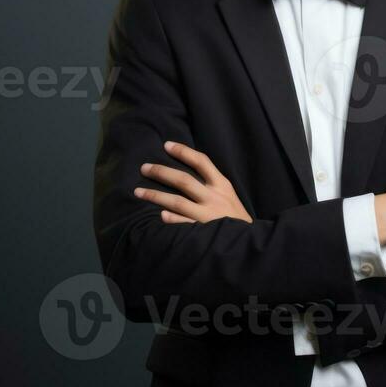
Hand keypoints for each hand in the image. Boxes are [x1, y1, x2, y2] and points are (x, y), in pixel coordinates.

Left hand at [134, 140, 252, 224]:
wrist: (247, 241)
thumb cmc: (235, 216)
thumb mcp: (229, 194)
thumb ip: (212, 183)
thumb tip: (187, 170)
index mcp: (222, 185)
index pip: (202, 161)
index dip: (183, 152)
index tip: (166, 145)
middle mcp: (214, 197)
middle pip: (183, 180)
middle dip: (161, 172)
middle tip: (143, 168)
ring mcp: (208, 215)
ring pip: (177, 202)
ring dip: (155, 196)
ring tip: (138, 192)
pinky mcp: (203, 232)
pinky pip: (183, 224)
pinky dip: (172, 219)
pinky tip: (160, 216)